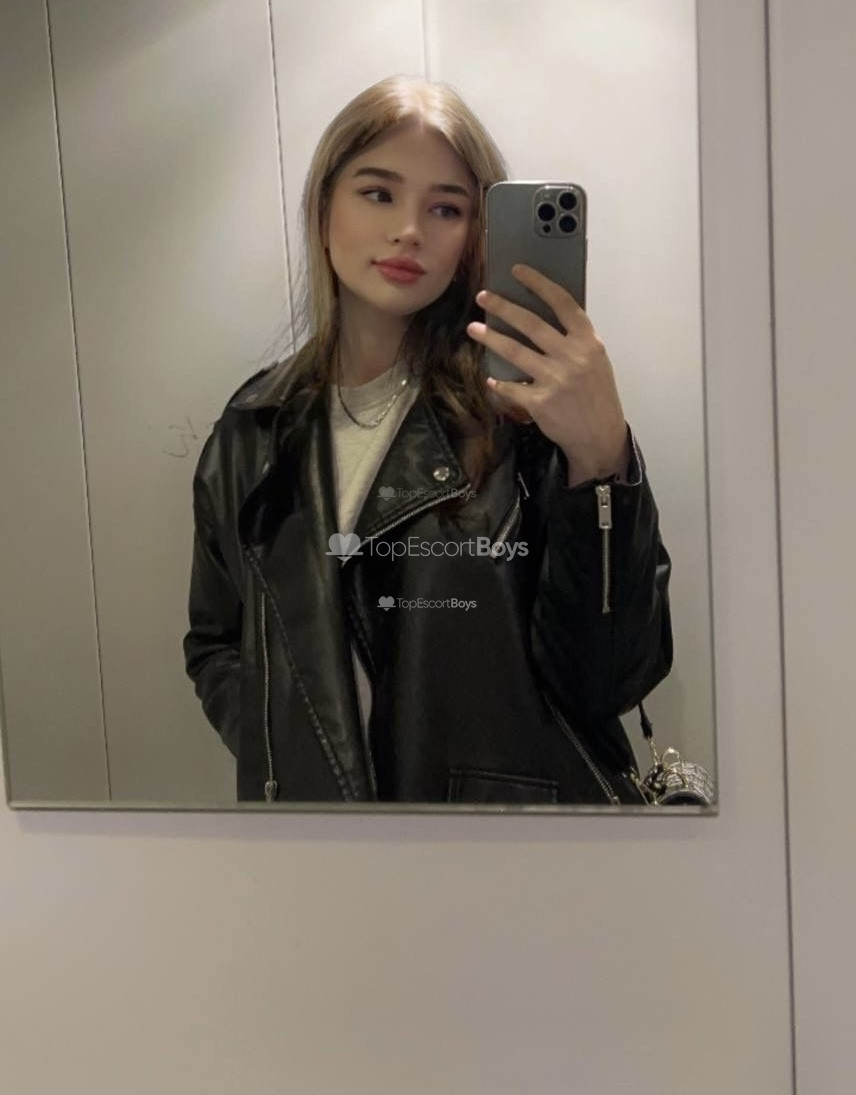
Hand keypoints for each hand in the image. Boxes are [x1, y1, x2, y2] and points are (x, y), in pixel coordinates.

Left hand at [467, 264, 629, 486]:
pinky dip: (499, 382)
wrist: (600, 436)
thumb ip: (574, 340)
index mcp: (588, 342)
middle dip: (503, 307)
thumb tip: (542, 317)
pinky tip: (491, 379)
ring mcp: (555, 379)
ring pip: (514, 350)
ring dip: (490, 338)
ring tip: (474, 328)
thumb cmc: (596, 395)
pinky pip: (511, 386)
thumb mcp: (595, 361)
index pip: (562, 303)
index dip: (538, 283)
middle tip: (484, 297)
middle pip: (531, 323)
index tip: (518, 270)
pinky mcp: (540, 402)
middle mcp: (572, 356)